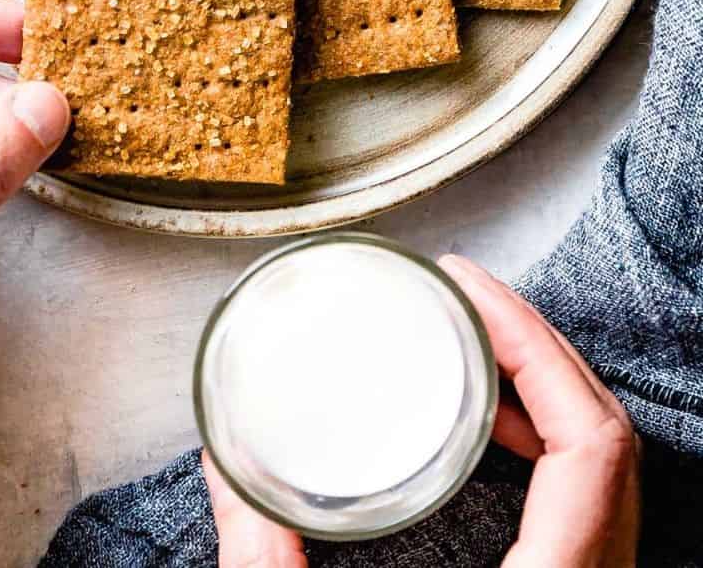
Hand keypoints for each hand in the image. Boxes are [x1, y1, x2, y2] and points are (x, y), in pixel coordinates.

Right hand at [204, 255, 639, 566]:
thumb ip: (265, 556)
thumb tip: (221, 466)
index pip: (588, 440)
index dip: (535, 343)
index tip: (468, 286)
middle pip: (607, 439)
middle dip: (536, 347)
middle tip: (464, 295)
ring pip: (604, 471)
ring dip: (544, 393)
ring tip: (471, 348)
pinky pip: (589, 502)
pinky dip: (547, 445)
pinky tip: (489, 434)